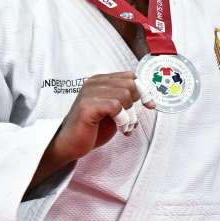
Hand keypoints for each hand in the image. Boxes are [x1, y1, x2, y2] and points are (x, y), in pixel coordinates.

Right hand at [33, 72, 149, 186]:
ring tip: (125, 127)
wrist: (70, 144)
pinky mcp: (87, 106)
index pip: (130, 76)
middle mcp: (94, 83)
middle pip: (130, 84)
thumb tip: (148, 97)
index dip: (144, 91)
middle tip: (131, 121)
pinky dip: (122, 119)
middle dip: (136, 104)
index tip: (149, 105)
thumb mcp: (114, 111)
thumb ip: (126, 100)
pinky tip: (119, 128)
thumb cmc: (92, 128)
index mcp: (100, 81)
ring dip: (130, 115)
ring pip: (124, 94)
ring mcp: (89, 93)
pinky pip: (115, 106)